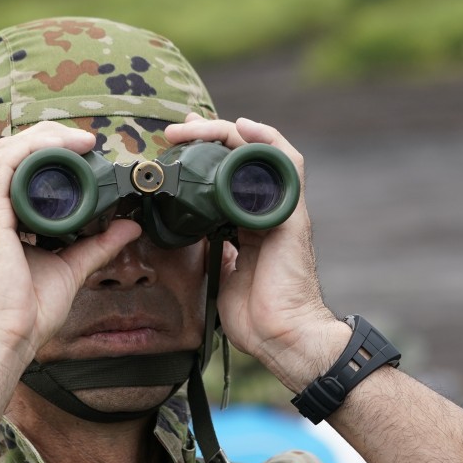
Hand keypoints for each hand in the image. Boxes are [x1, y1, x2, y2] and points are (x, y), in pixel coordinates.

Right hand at [0, 122, 141, 364]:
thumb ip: (98, 245)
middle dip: (49, 138)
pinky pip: (5, 164)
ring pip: (7, 151)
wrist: (4, 340)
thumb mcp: (71, 269)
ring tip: (82, 141)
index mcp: (1, 221)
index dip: (48, 152)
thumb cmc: (27, 314)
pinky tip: (65, 147)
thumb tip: (129, 226)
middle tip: (88, 142)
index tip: (86, 153)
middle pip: (11, 153)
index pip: (17, 170)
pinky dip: (35, 148)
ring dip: (45, 137)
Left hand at [164, 115, 345, 388]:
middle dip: (206, 138)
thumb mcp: (222, 273)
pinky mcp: (289, 213)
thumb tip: (193, 234)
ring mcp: (280, 209)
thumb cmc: (255, 315)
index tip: (173, 148)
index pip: (225, 177)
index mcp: (248, 223)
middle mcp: (265, 210)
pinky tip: (242, 126)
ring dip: (226, 133)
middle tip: (174, 134)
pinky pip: (286, 164)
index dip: (201, 157)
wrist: (281, 336)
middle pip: (238, 158)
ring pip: (258, 153)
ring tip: (194, 127)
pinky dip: (266, 140)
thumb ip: (214, 249)